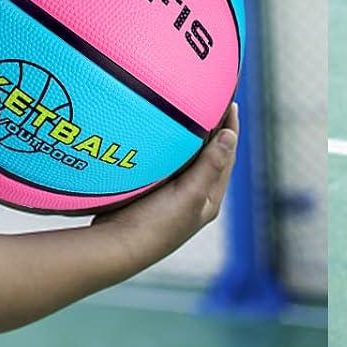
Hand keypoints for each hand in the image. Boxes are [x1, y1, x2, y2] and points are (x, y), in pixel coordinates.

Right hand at [90, 103, 238, 273]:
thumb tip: (231, 136)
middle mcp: (194, 196)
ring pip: (188, 157)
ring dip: (191, 135)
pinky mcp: (152, 191)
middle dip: (212, 129)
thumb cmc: (155, 225)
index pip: (227, 156)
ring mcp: (172, 195)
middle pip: (210, 155)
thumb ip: (210, 166)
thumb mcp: (188, 195)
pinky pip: (168, 161)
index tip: (230, 102)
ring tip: (190, 108)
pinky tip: (163, 131)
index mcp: (208, 198)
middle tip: (211, 99)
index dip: (230, 129)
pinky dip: (171, 144)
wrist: (115, 247)